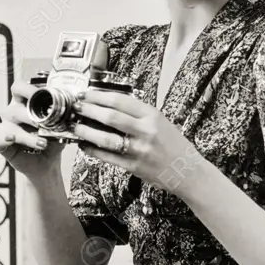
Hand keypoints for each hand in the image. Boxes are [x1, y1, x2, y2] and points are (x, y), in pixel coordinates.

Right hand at [0, 80, 64, 179]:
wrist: (48, 164)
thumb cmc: (53, 140)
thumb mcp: (62, 127)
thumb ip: (66, 117)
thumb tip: (76, 108)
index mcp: (25, 103)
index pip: (19, 88)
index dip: (28, 89)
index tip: (41, 94)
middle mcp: (12, 113)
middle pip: (14, 108)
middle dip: (31, 117)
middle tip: (46, 124)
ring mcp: (5, 128)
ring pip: (10, 127)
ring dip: (28, 135)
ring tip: (43, 143)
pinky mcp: (1, 144)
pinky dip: (3, 140)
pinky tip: (12, 139)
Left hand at [73, 88, 202, 193]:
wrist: (188, 171)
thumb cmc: (174, 145)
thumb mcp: (160, 122)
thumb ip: (138, 114)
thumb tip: (110, 104)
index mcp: (153, 116)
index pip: (120, 100)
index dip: (99, 96)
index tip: (86, 93)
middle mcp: (146, 131)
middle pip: (111, 116)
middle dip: (89, 110)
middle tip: (76, 106)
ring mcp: (139, 150)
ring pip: (106, 138)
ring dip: (87, 131)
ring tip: (76, 126)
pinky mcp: (134, 166)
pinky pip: (108, 157)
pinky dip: (93, 150)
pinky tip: (84, 145)